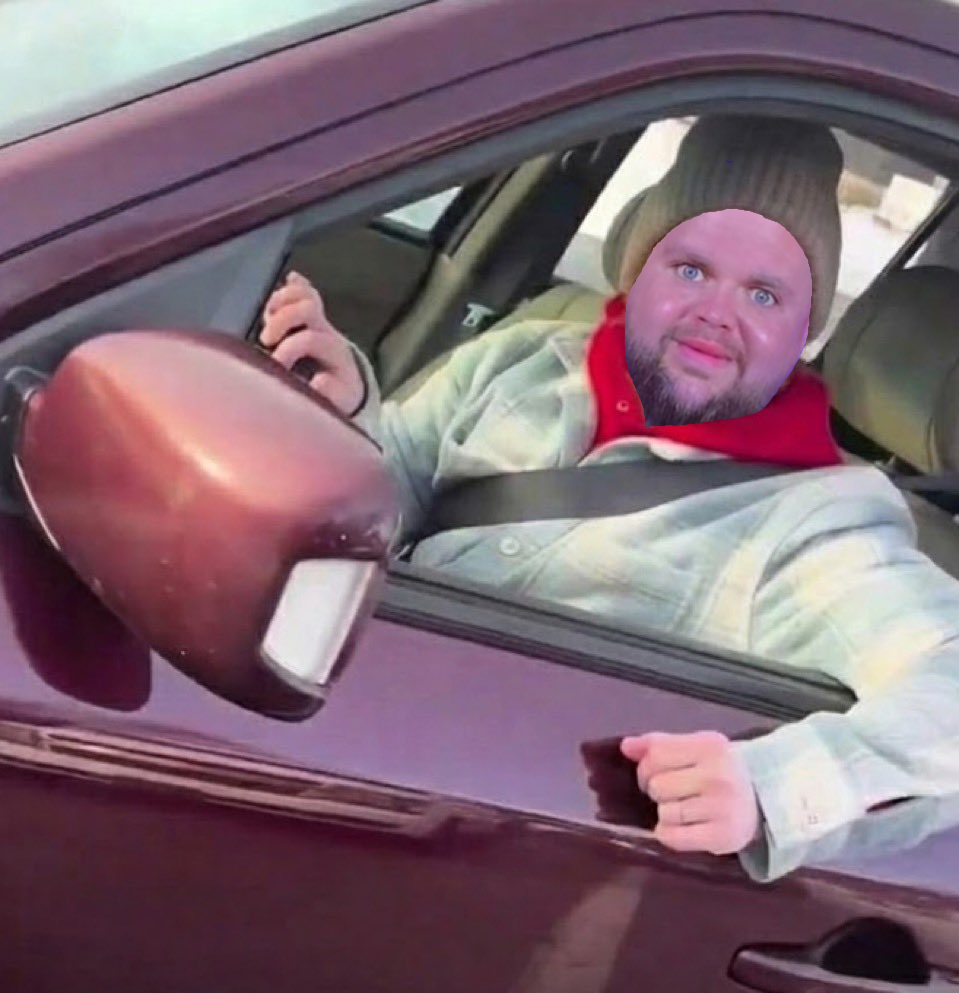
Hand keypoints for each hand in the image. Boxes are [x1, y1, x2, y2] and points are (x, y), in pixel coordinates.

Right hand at [259, 271, 365, 416]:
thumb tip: (319, 381)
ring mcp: (318, 320)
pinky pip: (304, 291)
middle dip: (283, 319)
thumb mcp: (337, 402)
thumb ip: (328, 395)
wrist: (347, 386)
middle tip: (267, 340)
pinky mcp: (309, 315)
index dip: (289, 349)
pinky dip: (295, 285)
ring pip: (304, 294)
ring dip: (282, 299)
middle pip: (308, 306)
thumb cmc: (338, 396)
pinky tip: (290, 278)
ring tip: (269, 315)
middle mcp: (327, 330)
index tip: (277, 366)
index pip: (309, 338)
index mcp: (334, 351)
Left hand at [620, 731, 760, 854]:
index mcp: (710, 746)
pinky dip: (668, 834)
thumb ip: (659, 744)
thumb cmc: (720, 771)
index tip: (655, 773)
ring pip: (664, 812)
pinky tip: (682, 827)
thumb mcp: (695, 748)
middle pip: (657, 786)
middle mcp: (718, 775)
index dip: (646, 766)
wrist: (762, 802)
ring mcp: (721, 807)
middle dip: (657, 790)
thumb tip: (626, 746)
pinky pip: (672, 837)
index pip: (655, 755)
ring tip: (685, 809)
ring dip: (666, 813)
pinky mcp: (722, 837)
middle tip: (674, 792)